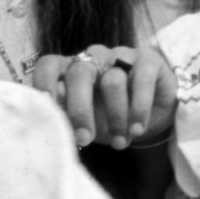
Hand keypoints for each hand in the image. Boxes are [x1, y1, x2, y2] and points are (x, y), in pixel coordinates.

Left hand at [32, 45, 177, 148]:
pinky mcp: (149, 60)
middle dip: (80, 109)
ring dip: (116, 117)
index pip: (49, 65)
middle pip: (79, 73)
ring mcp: (121, 55)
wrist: (155, 112)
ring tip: (119, 142)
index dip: (44, 83)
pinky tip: (138, 128)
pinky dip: (139, 108)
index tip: (46, 108)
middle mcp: (93, 58)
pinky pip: (142, 79)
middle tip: (84, 139)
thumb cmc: (109, 116)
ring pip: (113, 81)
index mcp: (71, 69)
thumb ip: (66, 117)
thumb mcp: (85, 120)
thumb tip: (47, 126)